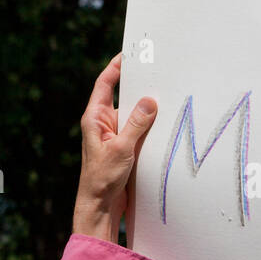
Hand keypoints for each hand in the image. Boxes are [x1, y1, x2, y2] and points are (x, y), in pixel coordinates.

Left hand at [73, 53, 157, 243]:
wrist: (99, 205)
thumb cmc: (102, 178)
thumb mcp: (122, 148)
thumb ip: (136, 123)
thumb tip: (150, 100)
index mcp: (94, 118)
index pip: (105, 84)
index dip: (116, 67)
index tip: (129, 53)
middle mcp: (103, 124)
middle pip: (122, 97)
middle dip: (138, 86)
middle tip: (156, 73)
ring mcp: (113, 136)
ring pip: (133, 116)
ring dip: (147, 110)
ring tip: (165, 98)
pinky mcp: (123, 149)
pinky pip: (138, 131)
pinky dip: (149, 127)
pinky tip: (163, 125)